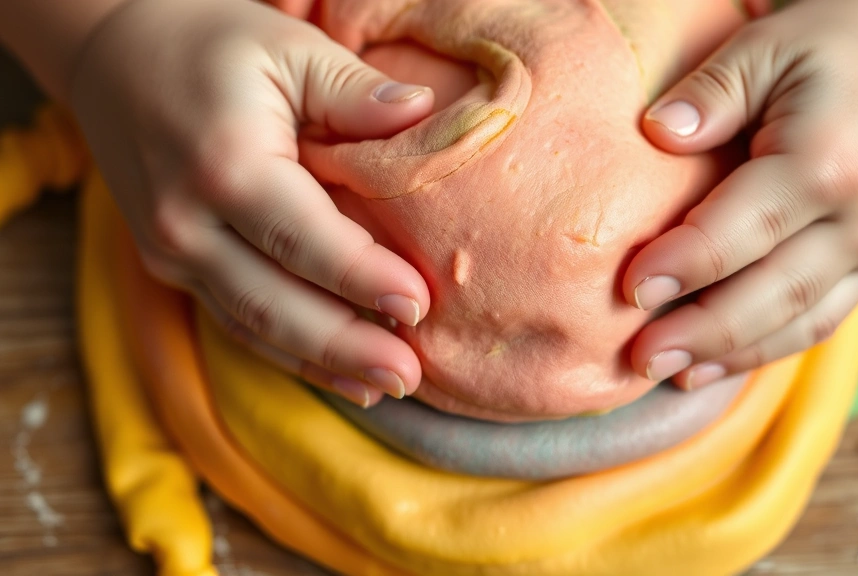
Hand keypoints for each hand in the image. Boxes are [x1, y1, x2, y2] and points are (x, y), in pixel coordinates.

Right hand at [70, 0, 435, 405]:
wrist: (115, 54)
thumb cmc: (213, 46)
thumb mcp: (289, 48)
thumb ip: (354, 90)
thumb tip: (423, 113)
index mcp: (224, 163)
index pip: (304, 238)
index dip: (362, 277)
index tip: (418, 304)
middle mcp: (187, 221)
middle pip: (275, 304)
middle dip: (346, 346)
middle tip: (409, 374)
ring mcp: (170, 252)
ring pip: (254, 327)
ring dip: (322, 364)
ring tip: (386, 387)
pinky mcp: (171, 267)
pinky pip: (236, 322)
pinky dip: (289, 355)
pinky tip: (338, 375)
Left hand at [623, 0, 857, 388]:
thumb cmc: (836, 45)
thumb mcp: (766, 47)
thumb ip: (711, 93)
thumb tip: (657, 133)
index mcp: (829, 161)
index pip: (742, 231)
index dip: (682, 266)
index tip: (629, 290)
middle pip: (770, 293)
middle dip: (700, 331)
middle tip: (639, 358)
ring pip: (797, 320)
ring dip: (729, 354)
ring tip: (666, 374)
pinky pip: (820, 318)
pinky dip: (766, 346)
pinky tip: (714, 364)